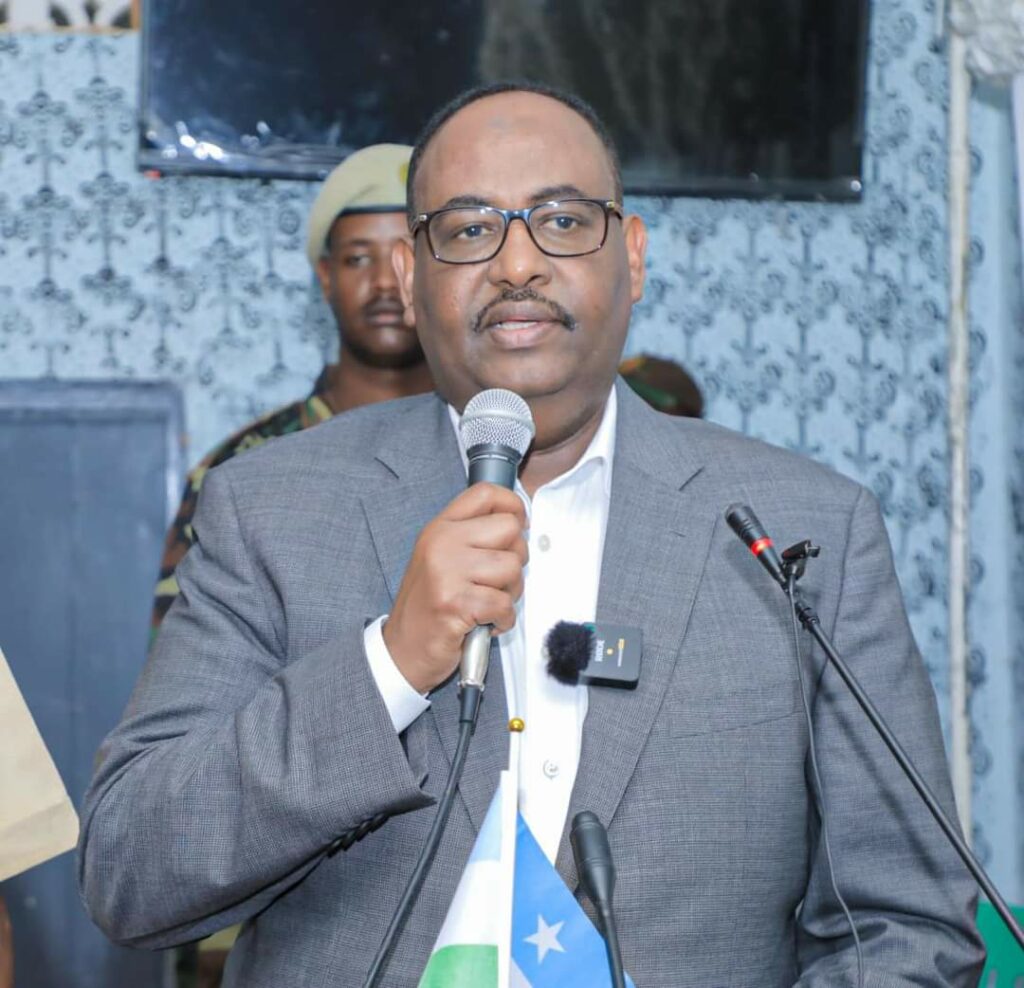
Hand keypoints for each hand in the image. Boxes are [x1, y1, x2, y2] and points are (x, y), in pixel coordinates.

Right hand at [383, 483, 527, 692]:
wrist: (402, 649)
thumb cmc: (428, 605)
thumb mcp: (441, 558)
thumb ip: (472, 536)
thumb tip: (517, 523)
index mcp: (440, 528)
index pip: (485, 493)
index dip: (512, 505)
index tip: (518, 525)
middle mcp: (442, 543)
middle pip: (509, 529)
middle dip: (515, 557)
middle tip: (497, 579)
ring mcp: (447, 572)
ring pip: (512, 567)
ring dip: (510, 592)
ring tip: (488, 603)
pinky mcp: (456, 603)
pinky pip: (504, 603)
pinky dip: (503, 619)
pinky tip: (485, 622)